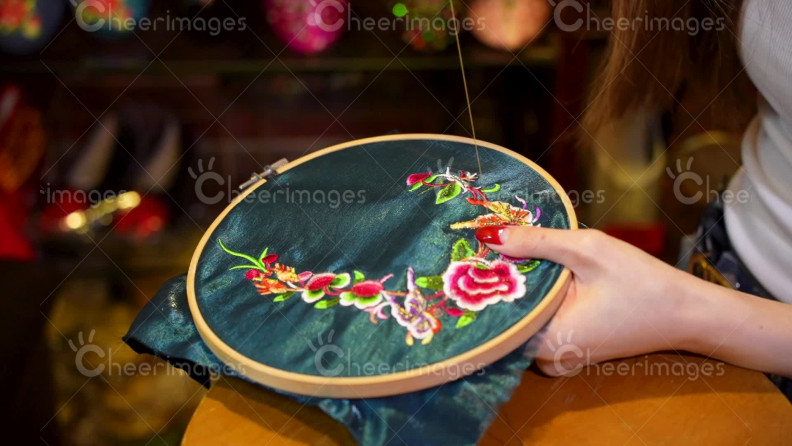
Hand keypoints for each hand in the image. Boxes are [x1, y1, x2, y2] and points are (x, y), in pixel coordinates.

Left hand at [475, 226, 701, 375]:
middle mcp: (546, 357)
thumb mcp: (588, 250)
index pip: (492, 314)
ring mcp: (557, 356)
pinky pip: (535, 322)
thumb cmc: (642, 282)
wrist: (688, 313)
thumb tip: (488, 233)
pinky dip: (532, 298)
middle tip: (480, 246)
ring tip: (502, 254)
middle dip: (494, 282)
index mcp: (547, 341)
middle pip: (503, 317)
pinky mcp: (567, 348)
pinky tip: (530, 271)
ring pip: (519, 318)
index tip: (464, 252)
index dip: (478, 281)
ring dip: (514, 288)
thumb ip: (536, 242)